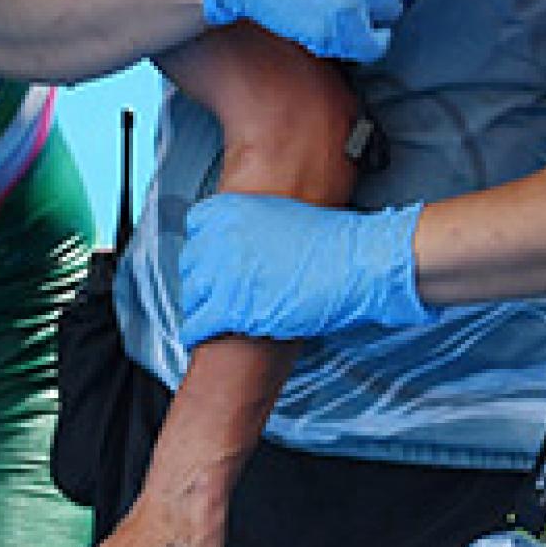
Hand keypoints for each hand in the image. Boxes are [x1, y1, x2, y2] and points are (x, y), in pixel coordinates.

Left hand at [179, 195, 433, 342]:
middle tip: (215, 293)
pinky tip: (200, 337)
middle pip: (191, 265)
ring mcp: (222, 272)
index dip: (204, 250)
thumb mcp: (282, 215)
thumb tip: (240, 247)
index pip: (196, 229)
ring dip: (200, 308)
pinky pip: (198, 323)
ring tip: (208, 317)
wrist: (354, 262)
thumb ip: (252, 227)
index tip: (210, 263)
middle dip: (202, 281)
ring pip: (192, 296)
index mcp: (231, 209)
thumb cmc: (331, 242)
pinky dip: (197, 333)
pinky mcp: (230, 307)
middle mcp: (219, 237)